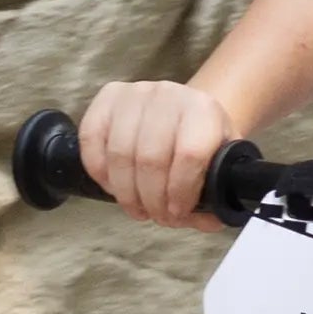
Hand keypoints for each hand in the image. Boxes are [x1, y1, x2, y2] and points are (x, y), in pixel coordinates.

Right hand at [80, 80, 236, 228]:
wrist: (183, 112)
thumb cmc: (199, 139)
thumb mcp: (221, 163)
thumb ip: (219, 195)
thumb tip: (210, 220)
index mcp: (204, 110)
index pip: (189, 154)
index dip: (180, 192)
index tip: (177, 213)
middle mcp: (169, 95)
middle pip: (150, 158)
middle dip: (151, 199)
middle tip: (157, 215)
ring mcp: (135, 93)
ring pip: (119, 153)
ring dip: (125, 192)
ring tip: (137, 206)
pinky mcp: (108, 97)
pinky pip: (91, 138)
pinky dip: (99, 170)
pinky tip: (113, 185)